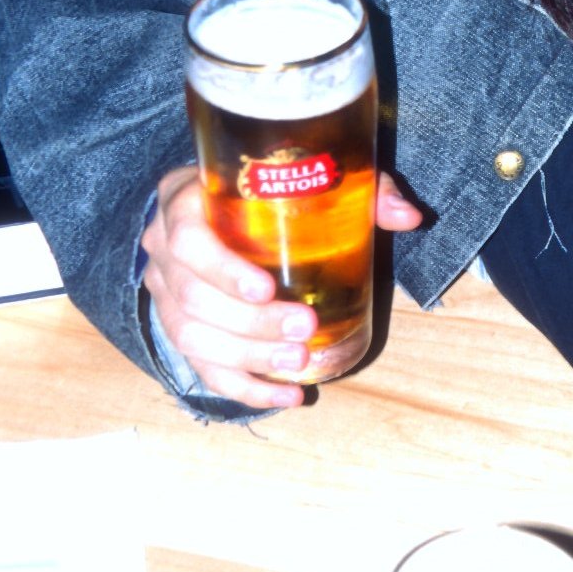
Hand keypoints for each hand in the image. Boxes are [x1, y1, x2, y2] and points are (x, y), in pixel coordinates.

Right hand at [142, 167, 422, 409]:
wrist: (216, 208)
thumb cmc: (267, 189)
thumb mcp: (305, 176)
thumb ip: (357, 188)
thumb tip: (409, 216)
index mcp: (184, 201)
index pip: (187, 238)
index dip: (222, 269)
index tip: (266, 288)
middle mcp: (163, 250)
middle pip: (193, 298)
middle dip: (251, 323)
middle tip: (304, 328)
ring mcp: (165, 293)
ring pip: (193, 338)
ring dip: (248, 357)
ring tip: (298, 362)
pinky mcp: (179, 329)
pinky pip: (203, 368)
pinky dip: (245, 388)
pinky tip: (287, 395)